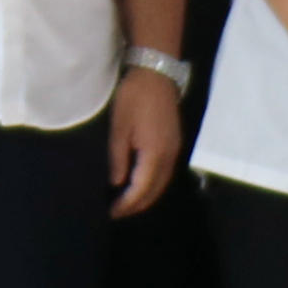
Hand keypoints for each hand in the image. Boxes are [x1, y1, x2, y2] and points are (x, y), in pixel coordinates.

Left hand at [109, 67, 185, 218]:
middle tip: (118, 212)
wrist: (156, 74)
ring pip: (162, 182)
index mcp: (155, 154)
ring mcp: (175, 150)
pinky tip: (142, 184)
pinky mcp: (175, 143)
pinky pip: (165, 172)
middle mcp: (169, 156)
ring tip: (128, 203)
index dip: (127, 203)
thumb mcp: (119, 127)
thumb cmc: (133, 98)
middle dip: (138, 205)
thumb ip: (118, 157)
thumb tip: (117, 183)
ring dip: (147, 196)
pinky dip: (154, 184)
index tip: (112, 212)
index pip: (141, 188)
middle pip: (156, 190)